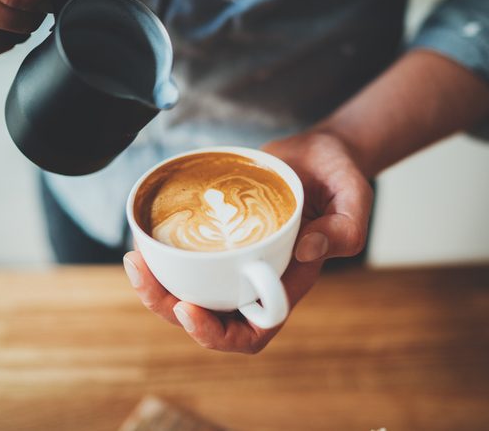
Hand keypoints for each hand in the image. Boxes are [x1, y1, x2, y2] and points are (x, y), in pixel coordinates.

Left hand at [123, 131, 372, 353]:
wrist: (319, 154)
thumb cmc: (340, 180)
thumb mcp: (353, 200)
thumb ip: (344, 229)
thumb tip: (306, 247)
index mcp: (286, 285)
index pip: (251, 332)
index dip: (217, 334)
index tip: (190, 309)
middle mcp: (254, 279)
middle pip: (206, 317)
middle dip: (167, 307)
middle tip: (141, 273)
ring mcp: (233, 259)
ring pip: (188, 289)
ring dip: (156, 284)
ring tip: (135, 258)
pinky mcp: (218, 236)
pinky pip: (184, 257)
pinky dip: (161, 254)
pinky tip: (143, 236)